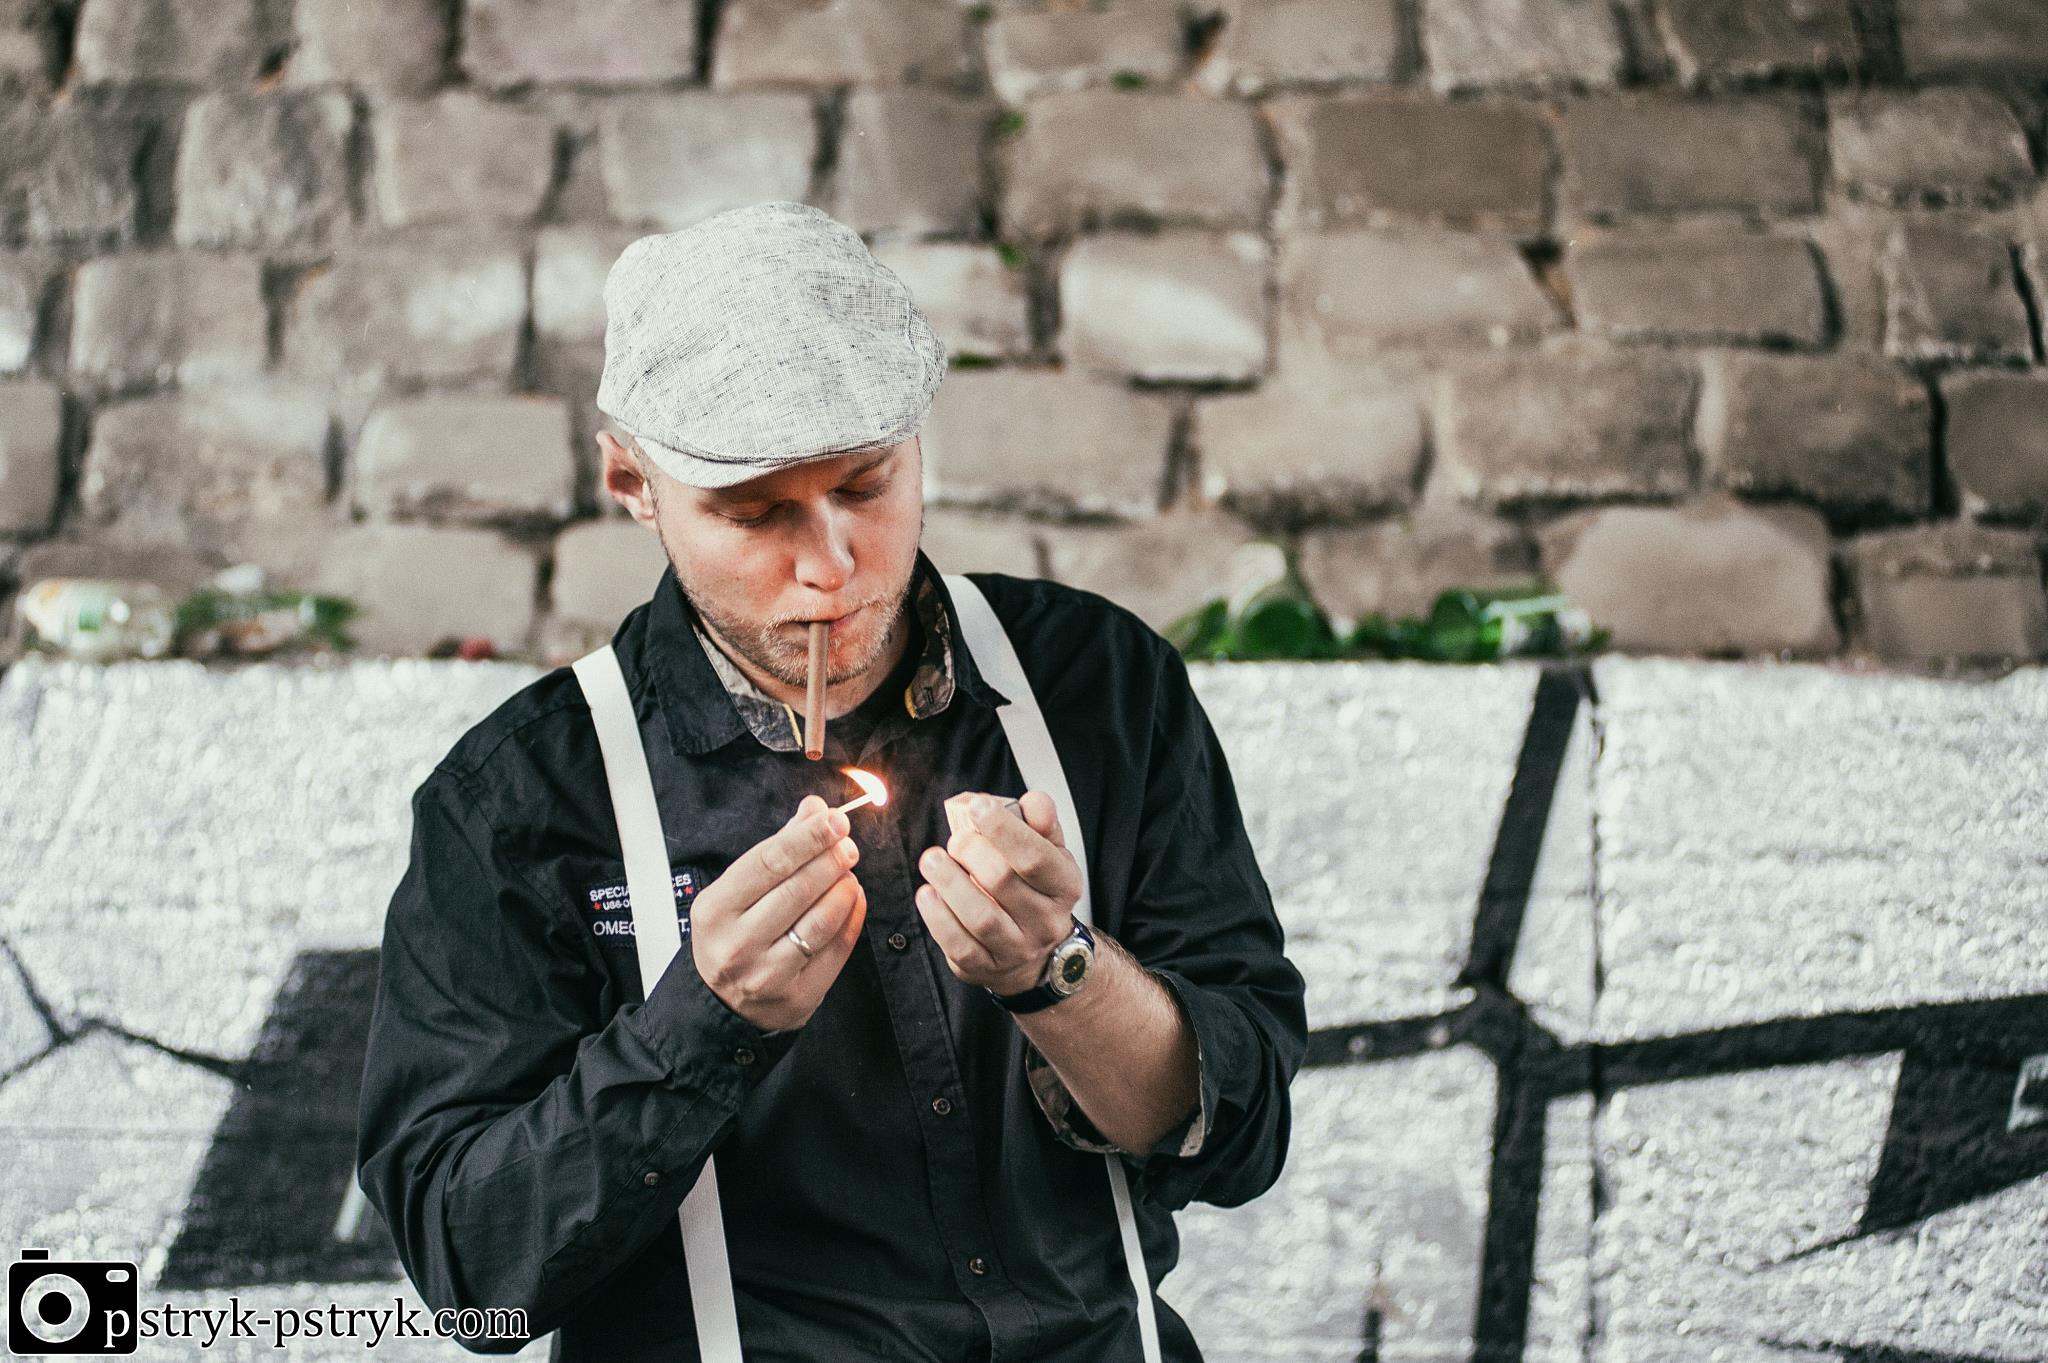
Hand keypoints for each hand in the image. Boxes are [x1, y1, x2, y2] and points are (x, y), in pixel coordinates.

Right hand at [689, 795, 866, 1031]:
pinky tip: (854, 899)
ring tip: (848, 873)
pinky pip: (837, 949)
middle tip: (848, 845)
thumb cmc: (731, 936)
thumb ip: (776, 849)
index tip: (834, 820)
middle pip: (797, 889)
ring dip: (844, 888)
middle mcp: (737, 944)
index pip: (768, 861)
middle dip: (831, 859)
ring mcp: (767, 974)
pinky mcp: (798, 995)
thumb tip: (814, 809)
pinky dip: (852, 917)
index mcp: (715, 910)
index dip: (807, 837)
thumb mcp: (736, 893)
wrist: (722, 1004)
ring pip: (821, 920)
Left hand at [915, 790, 1082, 996]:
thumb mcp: (1050, 855)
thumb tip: (1034, 802)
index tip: (978, 808)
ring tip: (932, 860)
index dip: (1005, 830)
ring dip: (950, 884)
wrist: (1038, 956)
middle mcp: (1045, 921)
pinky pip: (960, 946)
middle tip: (955, 839)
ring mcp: (1017, 949)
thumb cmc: (1036, 892)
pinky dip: (939, 918)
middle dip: (972, 852)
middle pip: (1004, 882)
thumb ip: (1042, 824)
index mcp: (1063, 886)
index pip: (1036, 857)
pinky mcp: (987, 968)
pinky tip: (927, 895)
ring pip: (982, 918)